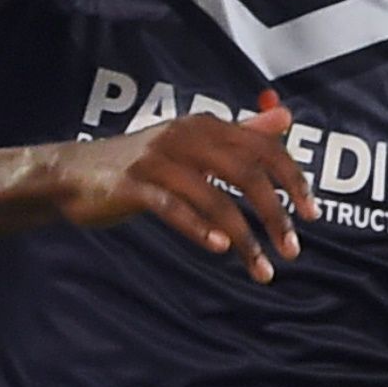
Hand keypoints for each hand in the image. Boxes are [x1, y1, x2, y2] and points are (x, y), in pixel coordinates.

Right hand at [45, 95, 314, 281]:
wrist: (74, 173)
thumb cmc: (141, 163)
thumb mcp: (193, 144)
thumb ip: (241, 133)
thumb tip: (286, 117)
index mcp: (205, 125)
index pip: (264, 149)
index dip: (293, 180)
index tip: (313, 214)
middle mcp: (186, 136)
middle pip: (246, 173)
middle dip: (275, 214)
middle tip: (292, 250)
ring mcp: (158, 160)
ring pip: (215, 198)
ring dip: (244, 237)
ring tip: (261, 269)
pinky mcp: (133, 185)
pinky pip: (174, 208)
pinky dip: (200, 228)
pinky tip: (220, 249)